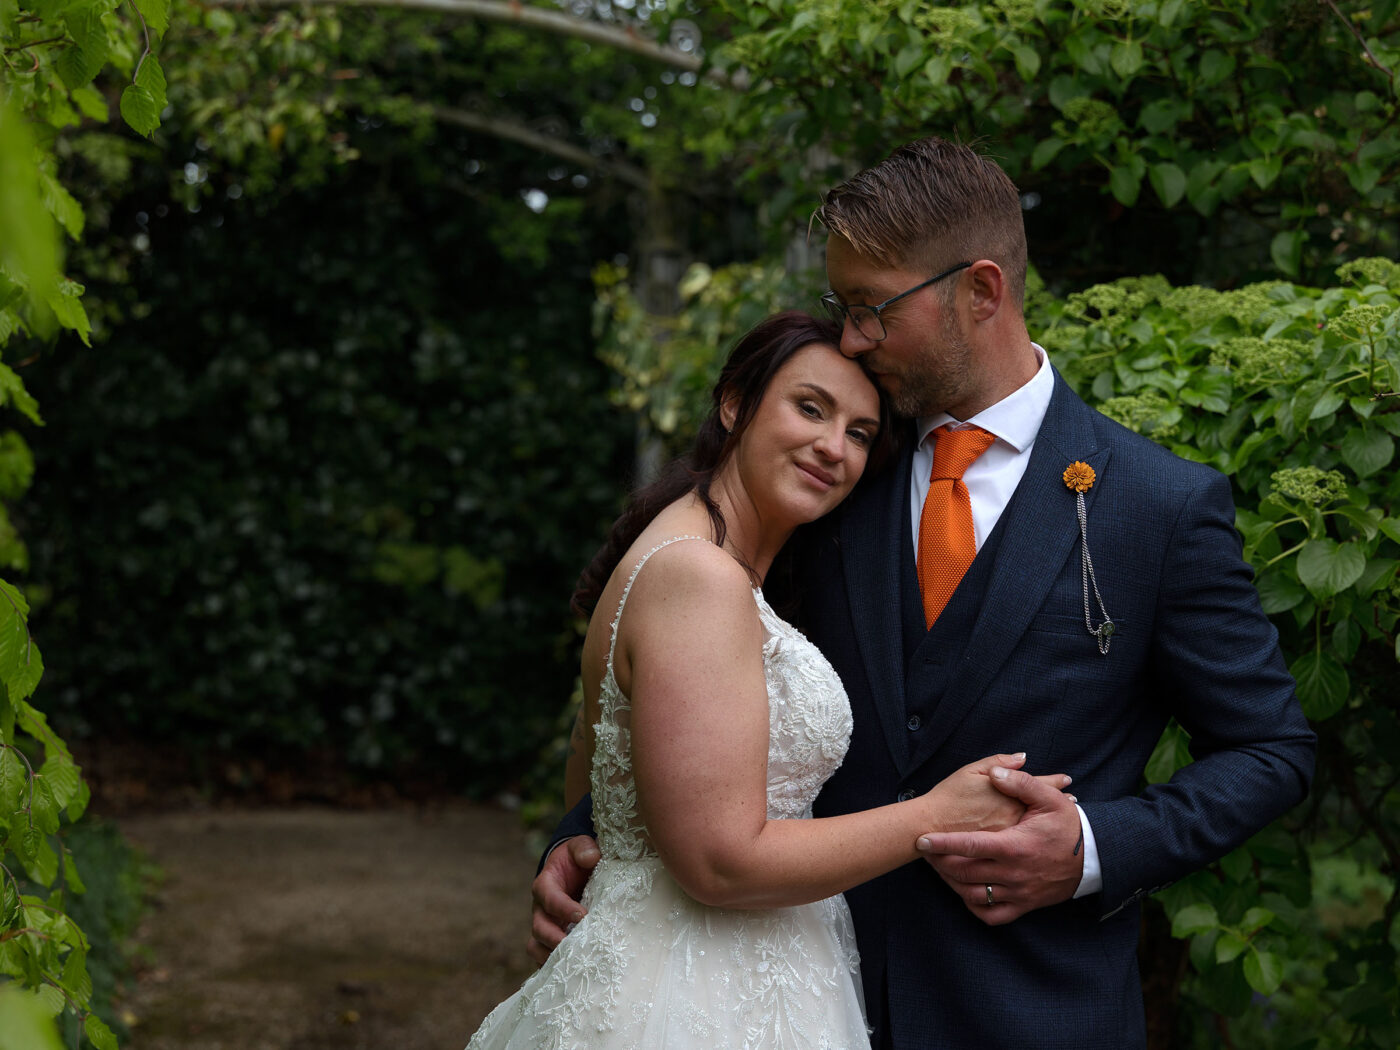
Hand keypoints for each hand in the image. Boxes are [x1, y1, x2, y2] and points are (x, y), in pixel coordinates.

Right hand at [527, 834, 599, 965]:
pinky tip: (573, 978)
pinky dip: (554, 969)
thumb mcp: (580, 846)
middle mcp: (540, 909)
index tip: (583, 916)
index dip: (563, 908)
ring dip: (552, 958)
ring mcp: (544, 927)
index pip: (549, 898)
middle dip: (555, 940)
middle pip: (539, 929)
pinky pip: (544, 959)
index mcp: (545, 885)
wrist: (574, 872)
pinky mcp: (551, 941)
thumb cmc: (577, 859)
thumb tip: (591, 857)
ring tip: (573, 966)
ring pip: (536, 948)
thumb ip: (584, 848)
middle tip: (577, 947)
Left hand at [916, 766, 1081, 925]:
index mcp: (1015, 846)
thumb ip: (1020, 783)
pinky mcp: (1024, 906)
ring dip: (952, 883)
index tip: (920, 840)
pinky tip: (965, 891)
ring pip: (973, 895)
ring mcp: (1018, 893)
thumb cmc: (1068, 826)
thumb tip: (995, 772)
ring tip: (940, 868)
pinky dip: (974, 906)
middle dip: (940, 862)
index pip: (969, 846)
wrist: (1094, 859)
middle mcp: (1014, 873)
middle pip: (965, 872)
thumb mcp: (1050, 798)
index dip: (942, 843)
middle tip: (926, 851)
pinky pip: (992, 915)